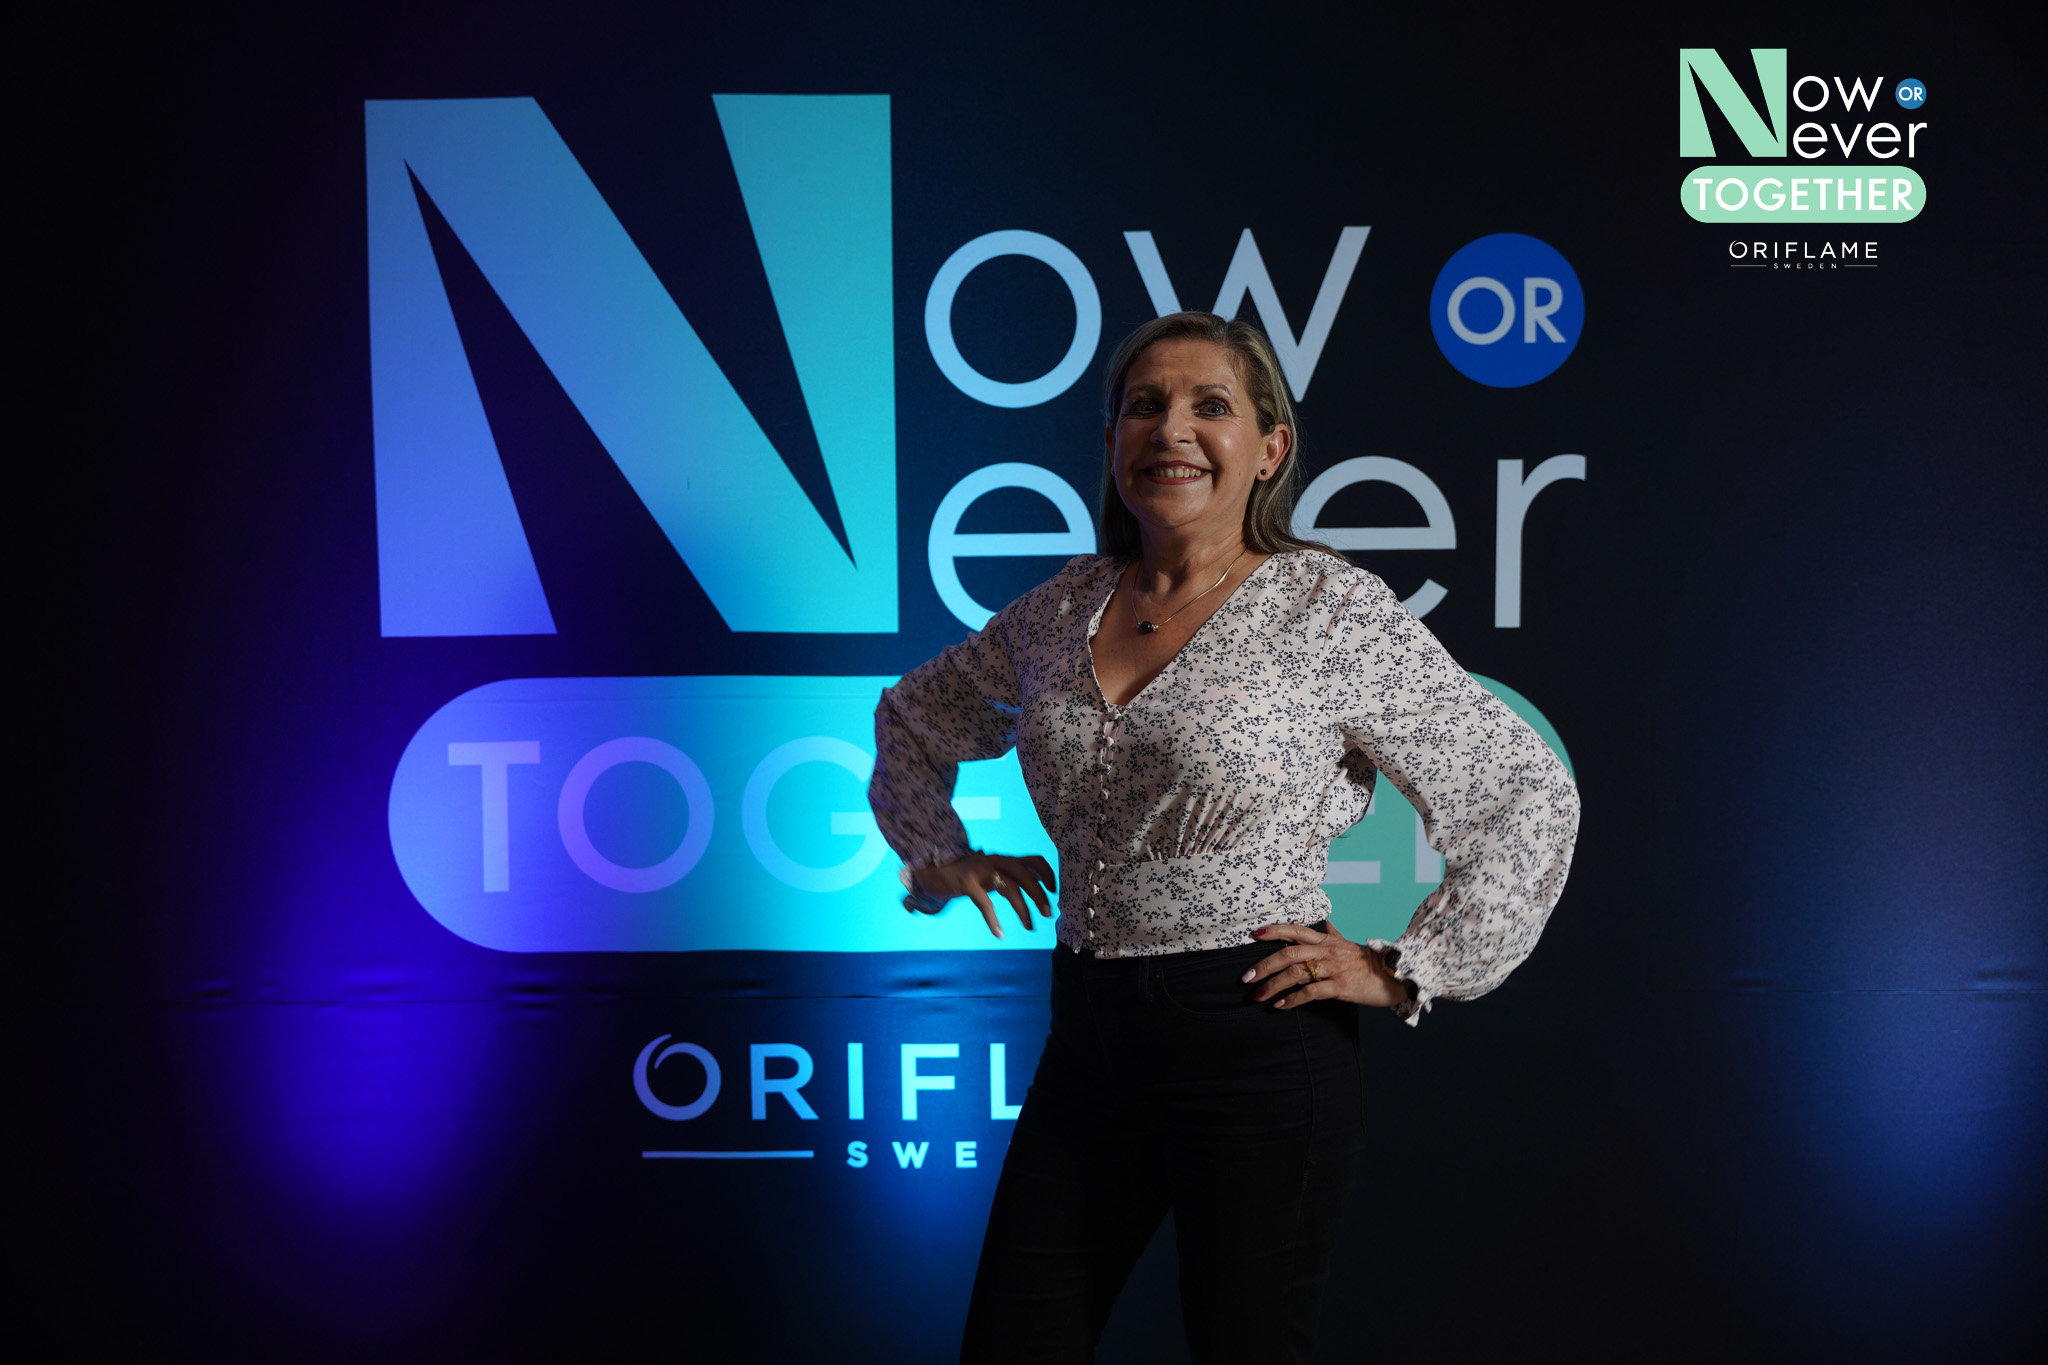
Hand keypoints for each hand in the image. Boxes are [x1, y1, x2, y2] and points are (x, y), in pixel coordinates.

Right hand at [907, 852, 1057, 938]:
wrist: (933, 868)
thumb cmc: (967, 872)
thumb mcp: (992, 871)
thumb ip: (1011, 874)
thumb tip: (1037, 881)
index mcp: (1004, 860)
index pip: (1034, 860)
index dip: (1047, 874)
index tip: (1054, 891)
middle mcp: (995, 861)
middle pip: (1025, 874)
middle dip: (1040, 895)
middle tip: (1048, 914)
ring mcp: (980, 870)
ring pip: (1009, 888)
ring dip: (1023, 909)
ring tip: (1030, 927)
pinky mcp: (965, 882)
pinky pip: (984, 903)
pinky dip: (993, 920)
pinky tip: (999, 934)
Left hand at [1242, 921, 1407, 1009]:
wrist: (1396, 975)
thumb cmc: (1370, 962)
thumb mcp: (1349, 945)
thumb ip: (1333, 936)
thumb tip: (1325, 924)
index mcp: (1327, 941)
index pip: (1295, 930)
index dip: (1274, 931)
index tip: (1253, 934)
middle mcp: (1328, 952)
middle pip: (1289, 953)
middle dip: (1264, 965)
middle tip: (1246, 978)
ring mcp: (1334, 968)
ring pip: (1296, 974)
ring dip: (1273, 986)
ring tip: (1257, 996)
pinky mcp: (1340, 987)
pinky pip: (1311, 992)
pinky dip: (1293, 1000)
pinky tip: (1280, 1006)